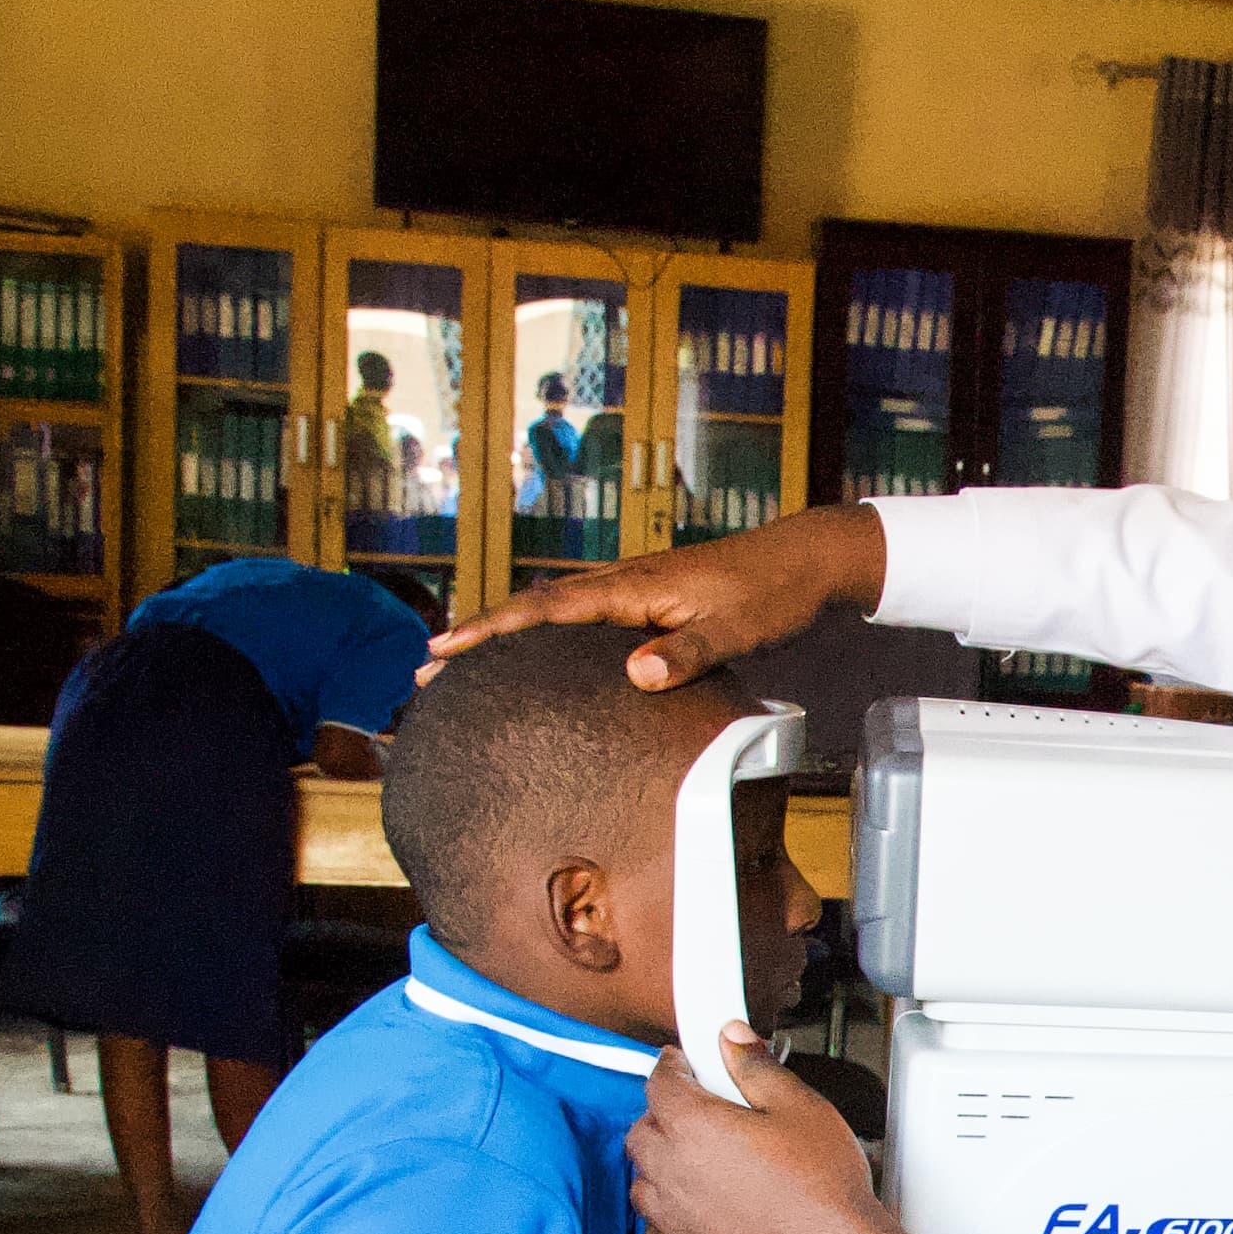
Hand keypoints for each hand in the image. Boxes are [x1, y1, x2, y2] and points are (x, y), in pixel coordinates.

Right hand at [426, 505, 887, 691]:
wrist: (806, 559)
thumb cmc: (773, 594)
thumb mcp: (738, 630)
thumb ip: (688, 653)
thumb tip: (636, 674)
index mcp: (633, 587)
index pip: (546, 609)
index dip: (492, 630)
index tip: (445, 649)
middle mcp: (622, 584)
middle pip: (532, 610)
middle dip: (477, 636)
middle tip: (426, 669)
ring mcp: (631, 593)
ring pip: (550, 613)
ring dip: (503, 637)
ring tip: (459, 667)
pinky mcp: (645, 604)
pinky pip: (577, 620)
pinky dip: (542, 637)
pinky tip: (533, 662)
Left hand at [630, 1025, 935, 1233]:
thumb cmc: (821, 1190)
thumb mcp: (799, 1107)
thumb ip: (757, 1068)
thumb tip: (736, 1041)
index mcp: (693, 1126)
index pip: (660, 1081)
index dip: (674, 1066)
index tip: (685, 1064)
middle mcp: (673, 1171)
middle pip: (642, 1129)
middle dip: (664, 1113)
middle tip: (697, 1108)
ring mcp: (674, 1216)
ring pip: (641, 1179)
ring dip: (661, 1163)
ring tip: (697, 1157)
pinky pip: (655, 1229)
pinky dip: (667, 1214)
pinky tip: (695, 1206)